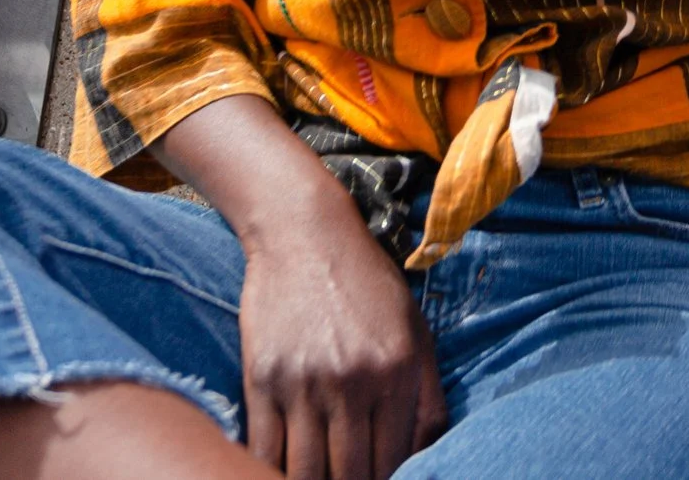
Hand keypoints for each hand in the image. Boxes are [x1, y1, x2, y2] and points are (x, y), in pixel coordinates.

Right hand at [237, 222, 444, 479]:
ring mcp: (304, 382)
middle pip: (351, 475)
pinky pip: (264, 448)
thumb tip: (427, 455)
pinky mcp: (261, 378)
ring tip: (317, 479)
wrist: (306, 233)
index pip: (394, 463)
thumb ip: (427, 396)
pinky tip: (279, 471)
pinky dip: (270, 469)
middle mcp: (353, 381)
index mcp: (397, 371)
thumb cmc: (367, 283)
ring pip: (305, 472)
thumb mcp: (415, 330)